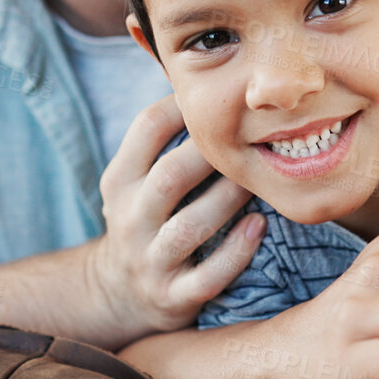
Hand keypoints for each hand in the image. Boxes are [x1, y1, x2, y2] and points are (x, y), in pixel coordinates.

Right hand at [90, 95, 265, 343]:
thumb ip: (163, 141)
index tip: (222, 96)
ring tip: (259, 184)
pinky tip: (260, 227)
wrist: (118, 295)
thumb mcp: (135, 180)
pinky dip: (237, 252)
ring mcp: (149, 261)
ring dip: (229, 202)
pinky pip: (208, 277)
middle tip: (253, 140)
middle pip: (171, 176)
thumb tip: (210, 80)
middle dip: (214, 155)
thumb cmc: (146, 219)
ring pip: (190, 228)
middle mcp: (128, 219)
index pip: (147, 128)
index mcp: (119, 181)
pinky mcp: (173, 297)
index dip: (185, 104)